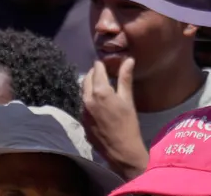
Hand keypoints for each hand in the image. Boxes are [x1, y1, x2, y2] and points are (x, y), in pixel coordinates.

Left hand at [80, 58, 149, 178]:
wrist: (121, 151)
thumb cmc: (128, 124)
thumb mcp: (128, 100)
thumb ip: (125, 78)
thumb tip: (128, 59)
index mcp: (100, 91)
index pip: (97, 70)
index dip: (101, 64)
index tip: (104, 62)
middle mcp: (87, 99)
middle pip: (87, 79)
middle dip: (93, 74)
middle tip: (102, 73)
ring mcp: (83, 111)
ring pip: (83, 92)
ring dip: (89, 86)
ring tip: (100, 87)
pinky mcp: (82, 121)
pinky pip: (83, 104)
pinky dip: (88, 99)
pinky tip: (97, 104)